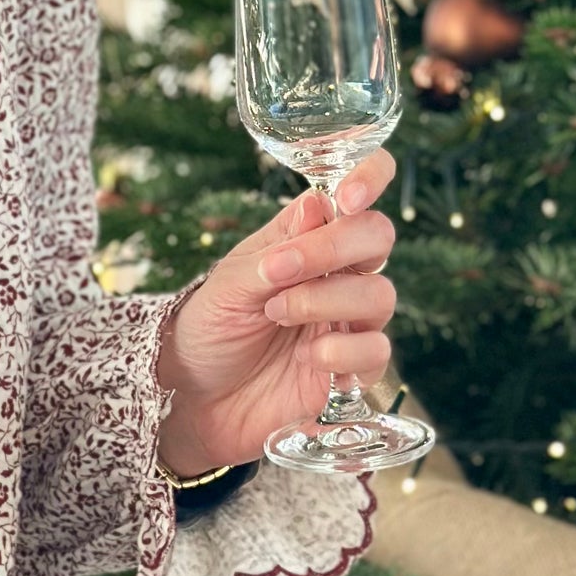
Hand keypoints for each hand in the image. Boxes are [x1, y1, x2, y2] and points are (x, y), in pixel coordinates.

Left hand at [151, 148, 398, 476]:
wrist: (195, 398)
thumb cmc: (210, 329)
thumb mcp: (229, 282)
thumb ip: (276, 250)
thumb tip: (316, 204)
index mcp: (307, 237)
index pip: (358, 192)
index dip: (369, 177)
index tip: (348, 198)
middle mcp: (337, 272)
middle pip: (377, 236)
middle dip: (334, 248)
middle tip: (281, 270)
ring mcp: (349, 319)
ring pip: (380, 294)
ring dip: (324, 300)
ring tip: (276, 313)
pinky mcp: (353, 368)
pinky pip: (377, 351)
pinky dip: (342, 351)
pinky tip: (306, 358)